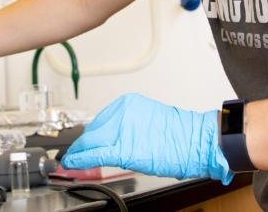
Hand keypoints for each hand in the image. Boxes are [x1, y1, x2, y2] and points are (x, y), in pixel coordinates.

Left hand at [62, 93, 232, 182]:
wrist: (195, 141)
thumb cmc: (179, 135)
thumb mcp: (147, 121)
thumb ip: (126, 127)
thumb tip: (110, 140)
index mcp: (127, 104)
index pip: (99, 121)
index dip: (88, 136)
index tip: (80, 144)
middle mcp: (121, 112)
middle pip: (92, 131)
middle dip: (82, 145)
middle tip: (73, 156)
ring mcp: (122, 129)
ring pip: (92, 142)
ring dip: (81, 153)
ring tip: (73, 161)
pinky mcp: (124, 148)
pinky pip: (96, 154)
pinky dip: (82, 159)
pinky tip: (72, 163)